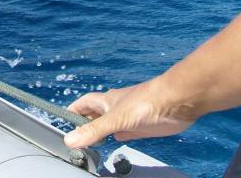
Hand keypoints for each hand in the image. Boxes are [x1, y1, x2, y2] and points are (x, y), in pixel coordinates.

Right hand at [63, 78, 197, 148]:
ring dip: (102, 130)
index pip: (83, 104)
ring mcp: (130, 116)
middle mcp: (116, 107)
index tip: (64, 119)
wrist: (176, 101)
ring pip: (111, 122)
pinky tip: (119, 138)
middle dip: (86, 122)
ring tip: (93, 141)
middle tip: (77, 136)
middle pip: (96, 114)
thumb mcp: (115, 119)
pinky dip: (120, 135)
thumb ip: (94, 131)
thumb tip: (69, 140)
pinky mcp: (143, 126)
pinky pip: (127, 130)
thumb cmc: (146, 103)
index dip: (73, 110)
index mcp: (106, 101)